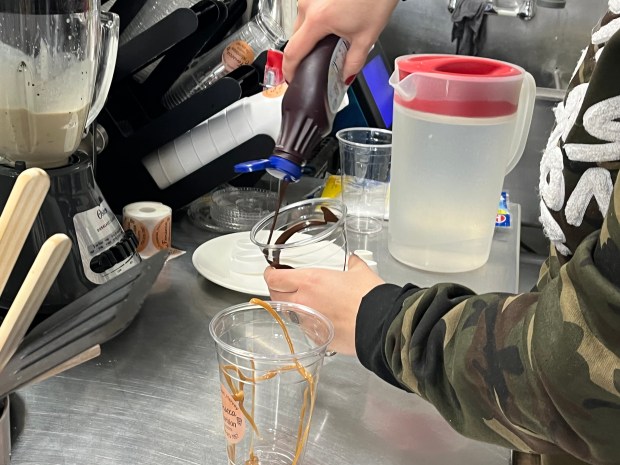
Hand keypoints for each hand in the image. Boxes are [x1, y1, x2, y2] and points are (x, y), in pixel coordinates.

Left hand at [263, 254, 384, 354]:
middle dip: (278, 290)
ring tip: (306, 302)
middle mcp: (304, 302)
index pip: (275, 279)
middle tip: (285, 286)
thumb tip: (354, 260)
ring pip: (290, 314)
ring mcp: (309, 322)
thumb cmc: (368, 297)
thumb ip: (353, 264)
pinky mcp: (317, 337)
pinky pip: (306, 328)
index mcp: (310, 282)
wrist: (379, 325)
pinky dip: (309, 322)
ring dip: (293, 307)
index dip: (270, 274)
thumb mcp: (361, 272)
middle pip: (276, 296)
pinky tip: (322, 319)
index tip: (272, 272)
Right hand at [283, 0, 399, 82]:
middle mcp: (308, 4)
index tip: (292, 79)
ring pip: (302, 21)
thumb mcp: (367, 36)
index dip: (290, 70)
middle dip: (304, 52)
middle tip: (317, 62)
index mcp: (318, 20)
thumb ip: (354, 61)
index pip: (293, 52)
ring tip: (330, 38)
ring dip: (311, 34)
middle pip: (295, 37)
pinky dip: (316, 19)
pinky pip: (308, 9)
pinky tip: (333, 20)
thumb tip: (345, 75)